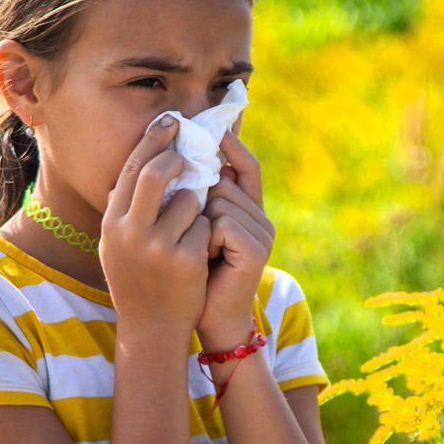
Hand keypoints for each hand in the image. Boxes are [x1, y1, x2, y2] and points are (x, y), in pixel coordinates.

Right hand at [99, 117, 211, 339]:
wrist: (151, 327)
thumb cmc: (137, 279)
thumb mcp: (117, 244)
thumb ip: (125, 207)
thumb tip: (143, 161)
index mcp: (112, 224)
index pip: (131, 170)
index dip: (152, 141)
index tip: (170, 122)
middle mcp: (130, 233)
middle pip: (155, 174)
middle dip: (176, 157)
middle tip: (190, 151)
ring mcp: (158, 247)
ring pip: (189, 200)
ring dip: (198, 205)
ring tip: (192, 226)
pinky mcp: (186, 260)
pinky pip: (206, 227)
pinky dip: (208, 233)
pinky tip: (201, 252)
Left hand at [196, 130, 274, 349]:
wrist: (210, 320)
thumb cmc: (194, 277)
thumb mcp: (194, 231)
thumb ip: (196, 201)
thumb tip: (180, 160)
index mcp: (248, 211)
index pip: (245, 165)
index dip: (233, 143)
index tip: (216, 123)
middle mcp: (261, 218)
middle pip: (224, 181)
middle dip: (199, 200)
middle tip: (192, 233)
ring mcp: (262, 233)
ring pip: (220, 199)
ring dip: (198, 222)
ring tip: (199, 251)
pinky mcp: (257, 249)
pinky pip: (222, 222)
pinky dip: (206, 238)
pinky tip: (206, 259)